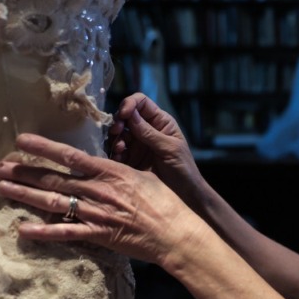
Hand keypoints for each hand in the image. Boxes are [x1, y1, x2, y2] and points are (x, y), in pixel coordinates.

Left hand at [0, 133, 207, 270]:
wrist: (176, 232)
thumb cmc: (165, 202)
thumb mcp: (142, 176)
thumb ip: (117, 171)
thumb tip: (99, 165)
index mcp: (110, 171)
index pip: (70, 156)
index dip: (44, 148)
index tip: (21, 141)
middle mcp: (99, 190)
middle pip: (53, 178)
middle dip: (23, 172)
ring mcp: (96, 213)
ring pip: (53, 201)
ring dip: (25, 195)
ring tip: (3, 189)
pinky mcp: (98, 235)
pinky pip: (65, 233)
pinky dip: (43, 232)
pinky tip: (23, 229)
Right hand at [107, 92, 205, 209]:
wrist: (183, 195)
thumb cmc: (183, 169)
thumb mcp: (169, 149)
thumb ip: (149, 132)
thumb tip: (131, 113)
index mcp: (160, 122)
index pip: (141, 103)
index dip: (130, 104)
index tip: (124, 114)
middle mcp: (146, 130)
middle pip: (125, 117)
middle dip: (118, 122)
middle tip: (116, 131)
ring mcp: (137, 144)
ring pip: (118, 134)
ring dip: (115, 139)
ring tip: (120, 149)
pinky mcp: (130, 159)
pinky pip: (116, 151)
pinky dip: (114, 153)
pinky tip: (119, 158)